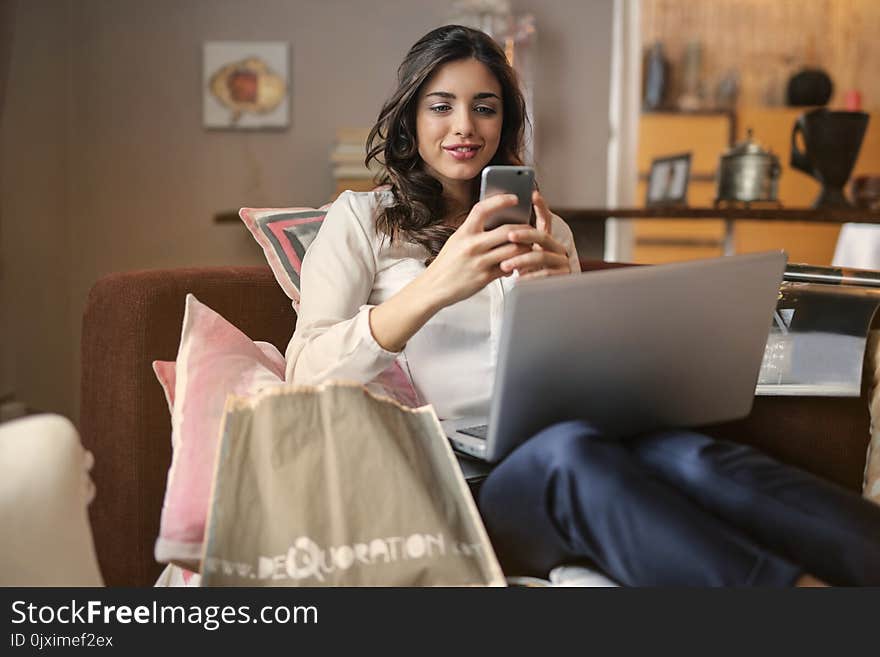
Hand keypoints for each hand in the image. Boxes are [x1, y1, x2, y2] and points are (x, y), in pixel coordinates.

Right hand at [420, 193, 533, 307]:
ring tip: (527, 247)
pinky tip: (515, 264)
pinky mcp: (484, 278)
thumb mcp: (456, 240)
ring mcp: (479, 262)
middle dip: (523, 230)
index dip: (500, 200)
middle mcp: (472, 245)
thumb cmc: (446, 263)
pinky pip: (508, 268)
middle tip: (529, 229)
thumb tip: (495, 220)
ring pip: (513, 250)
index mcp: (464, 233)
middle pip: (507, 231)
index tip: (514, 198)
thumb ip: (474, 230)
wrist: (434, 287)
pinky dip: (515, 265)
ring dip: (524, 248)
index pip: (483, 209)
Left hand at [498, 191, 571, 279]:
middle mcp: (556, 247)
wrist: (533, 296)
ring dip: (521, 259)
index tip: (533, 195)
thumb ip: (511, 242)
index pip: (544, 219)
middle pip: (541, 235)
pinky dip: (530, 276)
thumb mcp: (515, 256)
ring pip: (541, 255)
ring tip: (504, 265)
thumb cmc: (521, 274)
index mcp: (545, 240)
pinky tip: (518, 279)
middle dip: (524, 234)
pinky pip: (545, 274)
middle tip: (509, 235)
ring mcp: (561, 261)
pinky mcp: (562, 276)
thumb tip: (493, 224)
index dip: (541, 206)